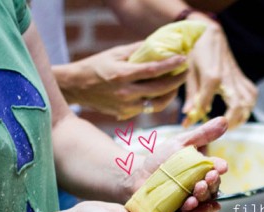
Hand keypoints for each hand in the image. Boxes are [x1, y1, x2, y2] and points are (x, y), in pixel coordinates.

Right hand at [54, 42, 187, 119]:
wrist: (77, 86)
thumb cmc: (97, 66)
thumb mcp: (115, 53)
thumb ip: (137, 50)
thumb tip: (159, 45)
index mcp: (122, 75)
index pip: (152, 70)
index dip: (170, 65)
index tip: (183, 60)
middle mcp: (125, 93)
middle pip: (159, 89)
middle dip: (176, 81)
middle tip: (185, 72)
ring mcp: (125, 106)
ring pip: (157, 104)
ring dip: (170, 95)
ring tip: (176, 85)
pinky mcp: (125, 114)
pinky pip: (147, 109)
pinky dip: (157, 101)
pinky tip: (162, 93)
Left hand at [128, 117, 228, 210]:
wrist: (137, 176)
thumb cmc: (161, 160)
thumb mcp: (182, 143)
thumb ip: (203, 134)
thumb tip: (224, 120)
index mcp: (203, 173)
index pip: (216, 173)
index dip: (219, 170)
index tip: (220, 167)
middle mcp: (200, 190)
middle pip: (212, 189)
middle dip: (212, 183)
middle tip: (209, 177)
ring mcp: (190, 203)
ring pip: (203, 202)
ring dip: (203, 195)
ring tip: (198, 188)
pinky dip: (191, 209)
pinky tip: (189, 202)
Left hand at [181, 15, 256, 128]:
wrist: (209, 33)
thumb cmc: (196, 52)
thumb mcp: (188, 71)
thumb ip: (191, 95)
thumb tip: (187, 115)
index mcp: (211, 76)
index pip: (205, 103)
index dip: (197, 115)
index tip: (189, 123)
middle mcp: (228, 78)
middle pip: (237, 105)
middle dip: (230, 122)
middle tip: (219, 129)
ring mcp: (237, 77)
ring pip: (248, 102)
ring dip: (241, 116)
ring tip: (229, 124)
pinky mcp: (241, 76)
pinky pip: (251, 94)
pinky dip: (248, 105)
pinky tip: (240, 111)